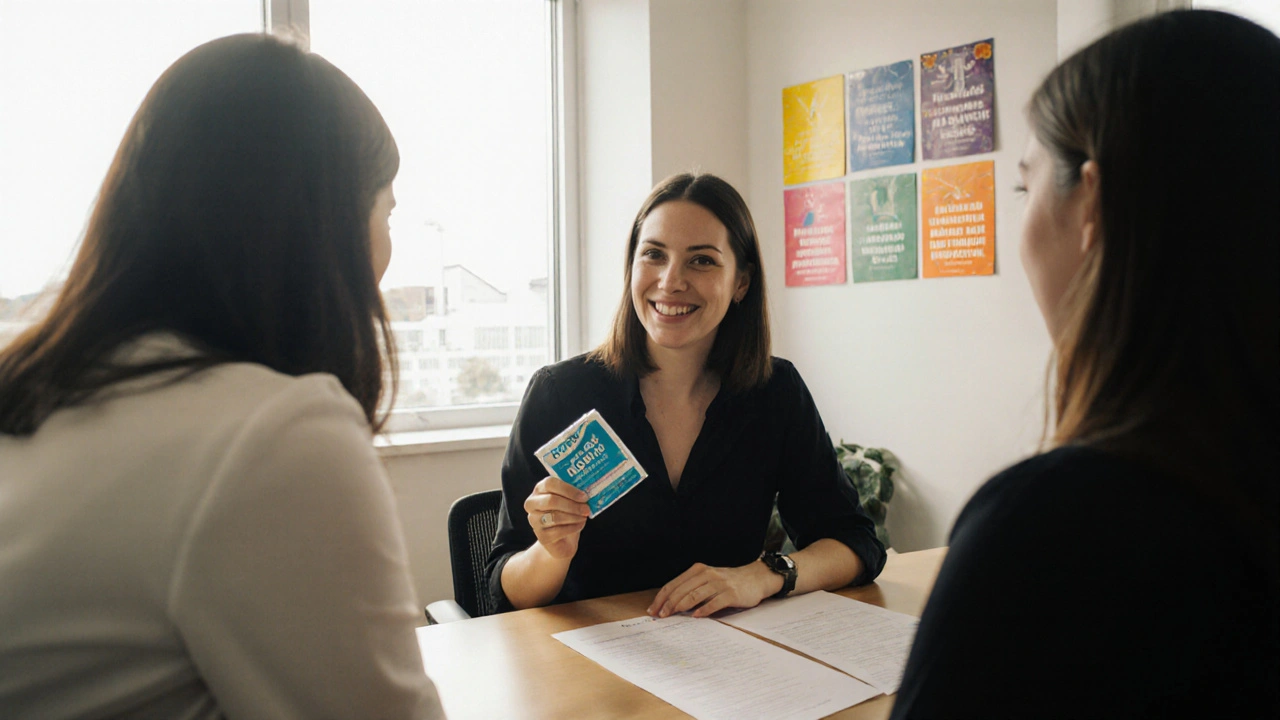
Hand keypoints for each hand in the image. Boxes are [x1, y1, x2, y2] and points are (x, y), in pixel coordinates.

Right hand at [524, 476, 589, 559]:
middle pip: (551, 500)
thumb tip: (588, 491)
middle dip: (572, 505)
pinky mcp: (541, 536)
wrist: (562, 539)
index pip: (549, 483)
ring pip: (555, 517)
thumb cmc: (567, 514)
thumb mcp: (570, 500)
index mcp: (539, 489)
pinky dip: (573, 527)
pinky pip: (559, 531)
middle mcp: (532, 504)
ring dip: (574, 516)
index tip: (584, 496)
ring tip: (584, 517)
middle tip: (586, 508)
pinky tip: (579, 525)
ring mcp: (534, 521)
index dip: (568, 489)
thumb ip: (574, 493)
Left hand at [647, 560, 783, 618]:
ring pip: (694, 595)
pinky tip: (696, 617)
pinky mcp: (731, 593)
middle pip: (681, 590)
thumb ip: (692, 588)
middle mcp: (707, 574)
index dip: (661, 597)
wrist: (755, 578)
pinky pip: (714, 602)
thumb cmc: (728, 581)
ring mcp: (719, 583)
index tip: (653, 609)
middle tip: (660, 615)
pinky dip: (703, 610)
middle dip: (668, 603)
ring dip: (681, 606)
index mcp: (698, 570)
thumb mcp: (708, 579)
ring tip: (672, 616)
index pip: (674, 584)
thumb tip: (670, 605)